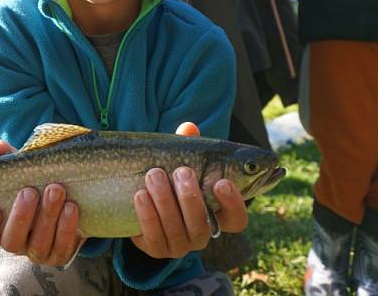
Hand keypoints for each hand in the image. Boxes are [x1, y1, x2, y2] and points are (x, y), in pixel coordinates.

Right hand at [0, 140, 81, 266]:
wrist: (65, 188)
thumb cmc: (28, 179)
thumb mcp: (13, 166)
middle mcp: (14, 243)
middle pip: (11, 242)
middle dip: (20, 217)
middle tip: (29, 191)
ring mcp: (36, 251)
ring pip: (39, 244)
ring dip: (47, 216)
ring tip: (55, 190)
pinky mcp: (59, 253)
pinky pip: (62, 247)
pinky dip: (67, 227)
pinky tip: (71, 207)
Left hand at [129, 122, 248, 258]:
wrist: (141, 199)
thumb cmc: (171, 178)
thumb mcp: (181, 162)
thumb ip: (189, 147)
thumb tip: (189, 128)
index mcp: (217, 215)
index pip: (237, 220)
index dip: (233, 204)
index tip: (221, 182)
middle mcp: (202, 234)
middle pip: (203, 225)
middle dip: (191, 197)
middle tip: (182, 171)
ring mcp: (180, 245)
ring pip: (178, 230)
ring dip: (165, 201)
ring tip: (154, 175)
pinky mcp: (156, 248)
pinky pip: (154, 236)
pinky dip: (147, 214)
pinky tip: (140, 195)